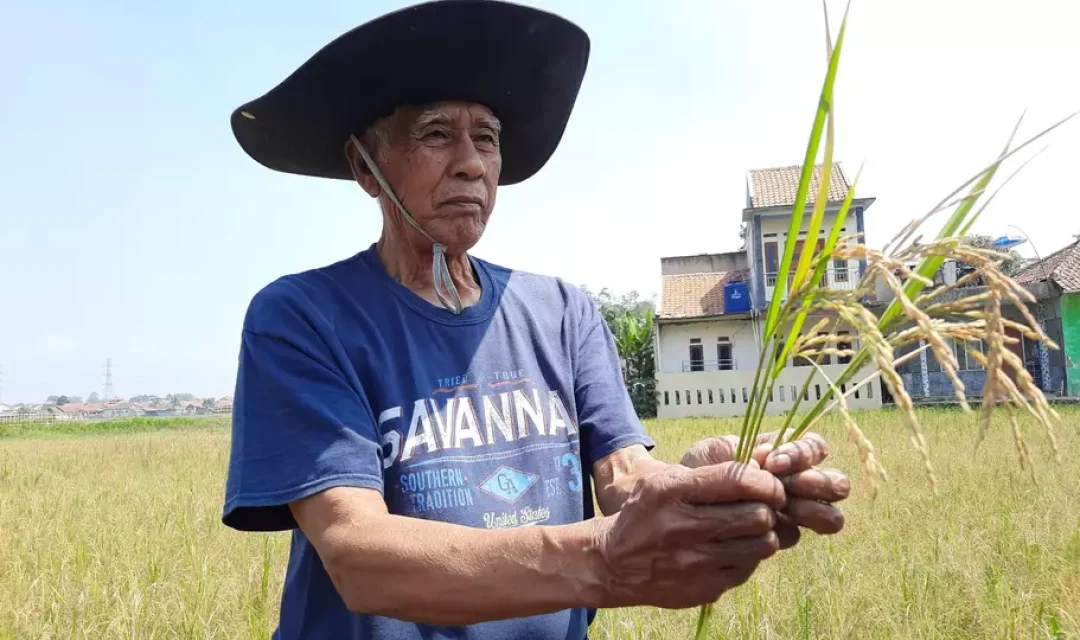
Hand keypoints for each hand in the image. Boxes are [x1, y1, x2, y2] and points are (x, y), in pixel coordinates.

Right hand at [589, 462, 785, 609]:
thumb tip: (761, 475)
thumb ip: (709, 474)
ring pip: (762, 545)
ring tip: (750, 528)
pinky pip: (748, 568)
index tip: (769, 484)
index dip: (766, 482)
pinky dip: (748, 557)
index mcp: (671, 491)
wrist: (614, 563)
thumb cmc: (646, 513)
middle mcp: (682, 527)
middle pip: (758, 515)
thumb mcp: (664, 481)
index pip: (738, 481)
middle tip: (764, 506)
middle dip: (769, 508)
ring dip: (764, 534)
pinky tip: (731, 549)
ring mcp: (695, 562)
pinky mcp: (704, 588)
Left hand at [680, 432, 849, 548]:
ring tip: (783, 508)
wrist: (678, 505)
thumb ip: (742, 450)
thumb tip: (766, 458)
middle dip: (817, 484)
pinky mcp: (779, 535)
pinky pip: (795, 535)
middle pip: (837, 484)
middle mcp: (798, 483)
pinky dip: (783, 530)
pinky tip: (761, 528)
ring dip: (812, 511)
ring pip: (831, 516)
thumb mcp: (713, 452)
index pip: (816, 448)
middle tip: (785, 487)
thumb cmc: (699, 470)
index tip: (773, 463)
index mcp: (786, 454)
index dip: (804, 454)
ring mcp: (794, 511)